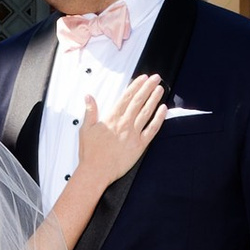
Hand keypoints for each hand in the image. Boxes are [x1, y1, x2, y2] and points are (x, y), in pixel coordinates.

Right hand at [74, 73, 167, 194]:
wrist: (96, 171)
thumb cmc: (90, 153)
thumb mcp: (85, 129)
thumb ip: (90, 111)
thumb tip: (89, 97)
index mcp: (112, 118)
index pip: (127, 97)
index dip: (136, 86)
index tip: (143, 78)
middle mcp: (124, 124)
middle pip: (139, 101)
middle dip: (148, 87)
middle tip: (155, 78)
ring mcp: (133, 134)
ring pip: (147, 112)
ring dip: (154, 99)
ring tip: (160, 89)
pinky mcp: (140, 145)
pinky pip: (152, 129)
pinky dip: (159, 119)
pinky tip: (163, 110)